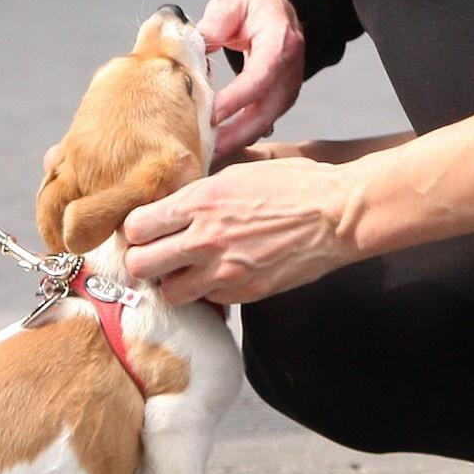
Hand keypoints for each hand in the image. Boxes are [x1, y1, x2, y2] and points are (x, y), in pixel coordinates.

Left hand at [121, 156, 361, 306]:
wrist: (338, 215)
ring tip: (187, 271)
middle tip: (157, 255)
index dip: (135, 231)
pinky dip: (208, 293)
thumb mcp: (240, 172)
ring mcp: (225, 270)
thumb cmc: (295, 185)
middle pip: (141, 265)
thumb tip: (173, 204)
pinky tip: (220, 277)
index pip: (136, 227)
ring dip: (173, 283)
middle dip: (144, 261)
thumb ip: (200, 193)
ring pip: (170, 293)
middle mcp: (205, 238)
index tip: (145, 231)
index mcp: (200, 201)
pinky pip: (208, 301)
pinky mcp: (246, 292)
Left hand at [197, 0, 305, 164]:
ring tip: (207, 154)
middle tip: (206, 149)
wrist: (279, 8)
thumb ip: (214, 23)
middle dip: (236, 133)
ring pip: (265, 122)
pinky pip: (262, 123)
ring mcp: (288, 88)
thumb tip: (193, 48)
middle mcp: (289, 70)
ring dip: (237, 140)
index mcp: (280, 43)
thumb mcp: (232, 2)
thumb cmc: (255, 5)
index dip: (237, 99)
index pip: (260, 77)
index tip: (211, 114)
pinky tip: (217, 147)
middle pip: (266, 110)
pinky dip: (241, 136)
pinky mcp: (280, 100)